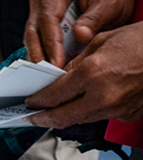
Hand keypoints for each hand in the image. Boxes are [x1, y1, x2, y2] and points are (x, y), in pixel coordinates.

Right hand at [24, 0, 137, 67]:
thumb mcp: (110, 4)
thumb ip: (94, 19)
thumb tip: (80, 35)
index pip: (48, 17)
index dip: (51, 42)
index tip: (56, 62)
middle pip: (34, 29)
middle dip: (40, 53)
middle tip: (49, 74)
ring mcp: (38, 9)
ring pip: (32, 37)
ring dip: (39, 56)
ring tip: (49, 74)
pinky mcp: (40, 21)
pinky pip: (37, 41)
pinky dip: (44, 54)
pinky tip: (51, 67)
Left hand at [25, 22, 142, 128]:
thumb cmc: (139, 40)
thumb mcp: (101, 42)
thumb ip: (76, 63)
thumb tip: (57, 79)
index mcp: (92, 73)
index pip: (53, 96)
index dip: (36, 101)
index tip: (28, 102)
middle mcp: (103, 95)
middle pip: (62, 117)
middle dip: (43, 118)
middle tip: (32, 117)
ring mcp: (118, 108)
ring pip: (81, 119)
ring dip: (66, 116)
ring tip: (54, 111)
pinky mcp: (130, 114)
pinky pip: (102, 116)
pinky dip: (90, 111)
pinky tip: (85, 104)